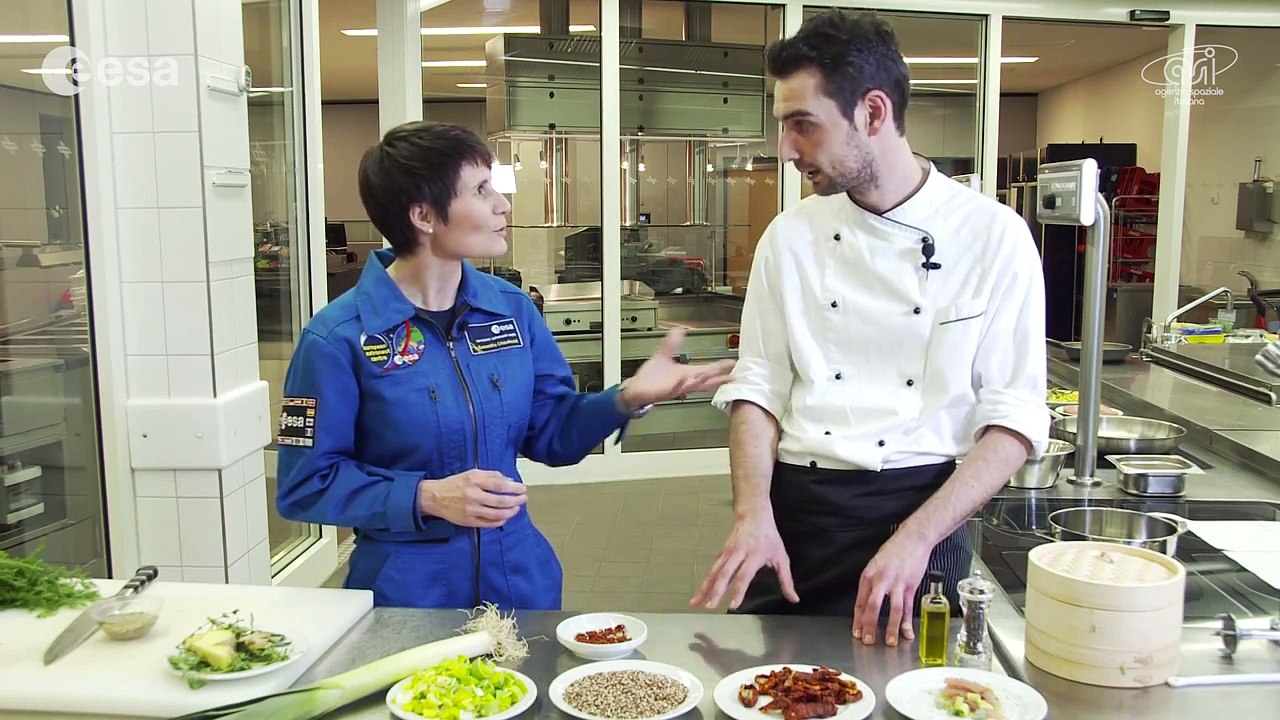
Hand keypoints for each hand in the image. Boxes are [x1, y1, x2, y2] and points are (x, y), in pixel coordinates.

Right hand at [416, 470, 526, 527]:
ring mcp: (471, 510)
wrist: (434, 497)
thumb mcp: (472, 473)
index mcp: (474, 481)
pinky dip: (500, 521)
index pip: (500, 485)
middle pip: (501, 501)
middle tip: (524, 499)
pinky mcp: (468, 521)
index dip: (514, 488)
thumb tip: (509, 481)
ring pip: (497, 514)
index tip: (522, 488)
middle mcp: (473, 495)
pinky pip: (488, 523)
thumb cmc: (455, 484)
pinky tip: (505, 517)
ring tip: (516, 508)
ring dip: (511, 512)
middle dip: (516, 501)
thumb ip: (491, 476)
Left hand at [619, 328, 735, 409]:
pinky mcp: (663, 392)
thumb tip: (679, 330)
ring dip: (701, 380)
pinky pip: (673, 388)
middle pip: (705, 381)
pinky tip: (683, 378)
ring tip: (710, 373)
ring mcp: (675, 388)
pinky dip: (679, 384)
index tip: (733, 364)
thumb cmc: (651, 378)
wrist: (636, 390)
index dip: (720, 368)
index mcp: (687, 374)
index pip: (708, 370)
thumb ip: (671, 343)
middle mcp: (684, 383)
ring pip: (692, 385)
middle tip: (731, 376)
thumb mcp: (663, 355)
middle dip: (718, 378)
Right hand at [690, 511, 797, 609]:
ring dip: (704, 588)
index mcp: (754, 556)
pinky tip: (699, 594)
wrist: (753, 515)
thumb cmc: (769, 538)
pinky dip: (705, 583)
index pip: (744, 576)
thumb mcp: (781, 558)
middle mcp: (737, 554)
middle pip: (724, 574)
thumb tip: (794, 599)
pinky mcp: (721, 554)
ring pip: (713, 572)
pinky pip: (712, 570)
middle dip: (715, 591)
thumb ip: (786, 580)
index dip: (738, 591)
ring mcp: (727, 553)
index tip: (733, 606)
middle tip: (709, 607)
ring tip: (695, 603)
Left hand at [851, 529, 932, 646]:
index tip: (856, 632)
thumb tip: (868, 602)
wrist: (912, 539)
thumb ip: (872, 583)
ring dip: (890, 628)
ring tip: (889, 642)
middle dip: (869, 626)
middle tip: (868, 641)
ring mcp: (897, 583)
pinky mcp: (911, 585)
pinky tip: (906, 632)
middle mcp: (881, 580)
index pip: (860, 601)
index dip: (858, 619)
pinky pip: (908, 607)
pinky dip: (907, 622)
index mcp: (869, 575)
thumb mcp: (876, 564)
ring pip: (892, 609)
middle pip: (872, 606)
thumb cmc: (894, 551)